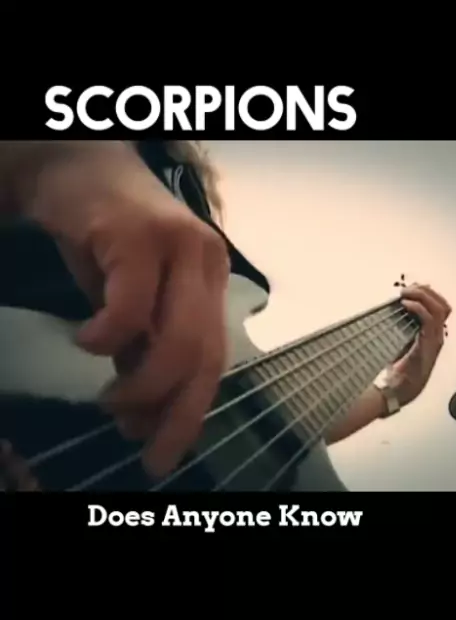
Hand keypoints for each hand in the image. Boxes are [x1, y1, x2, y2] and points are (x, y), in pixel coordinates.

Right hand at [25, 143, 229, 476]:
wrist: (76, 170)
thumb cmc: (105, 238)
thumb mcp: (131, 302)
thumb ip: (143, 349)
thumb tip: (144, 412)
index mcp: (213, 282)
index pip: (215, 359)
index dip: (193, 411)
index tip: (167, 449)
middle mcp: (208, 264)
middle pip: (205, 357)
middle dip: (174, 412)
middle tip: (139, 440)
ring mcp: (179, 247)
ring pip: (178, 340)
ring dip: (142, 386)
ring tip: (110, 400)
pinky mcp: (140, 236)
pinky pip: (131, 307)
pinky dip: (108, 339)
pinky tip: (87, 341)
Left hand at [389, 284, 450, 405]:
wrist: (395, 392)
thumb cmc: (395, 371)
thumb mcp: (398, 345)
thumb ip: (399, 330)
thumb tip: (389, 313)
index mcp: (431, 336)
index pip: (439, 308)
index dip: (428, 295)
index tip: (410, 289)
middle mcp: (437, 337)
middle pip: (442, 305)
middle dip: (426, 292)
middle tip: (408, 289)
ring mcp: (434, 341)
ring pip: (439, 309)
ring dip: (422, 296)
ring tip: (405, 294)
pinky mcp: (427, 346)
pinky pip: (429, 320)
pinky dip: (418, 308)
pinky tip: (405, 305)